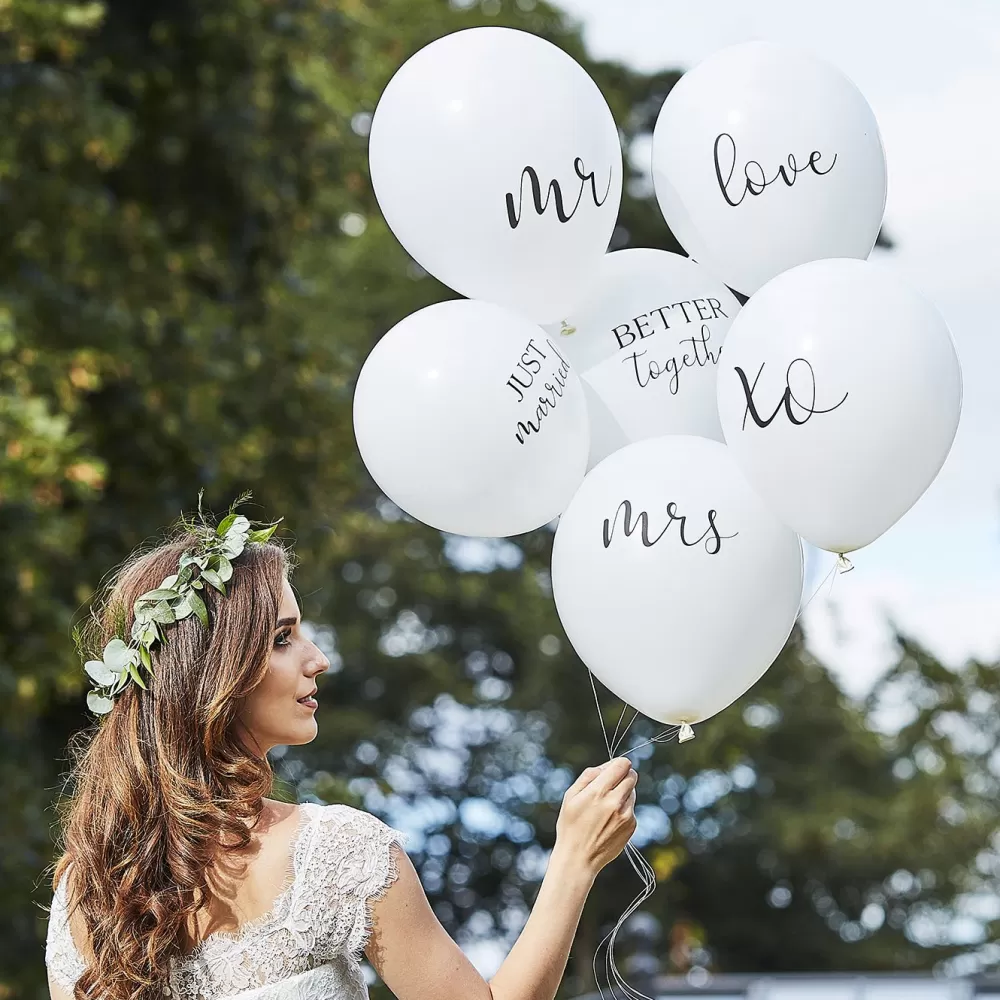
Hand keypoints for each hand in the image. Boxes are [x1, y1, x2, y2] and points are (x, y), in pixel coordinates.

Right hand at [554, 757, 637, 877]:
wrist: (578, 858)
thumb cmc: (571, 825)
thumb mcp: (570, 796)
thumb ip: (589, 775)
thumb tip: (607, 766)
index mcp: (598, 792)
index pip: (622, 765)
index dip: (618, 764)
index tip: (612, 769)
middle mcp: (615, 802)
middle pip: (632, 776)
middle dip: (622, 776)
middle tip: (610, 785)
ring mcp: (626, 815)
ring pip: (632, 792)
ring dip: (623, 793)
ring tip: (606, 807)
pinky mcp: (631, 826)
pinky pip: (631, 808)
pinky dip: (623, 809)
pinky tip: (609, 821)